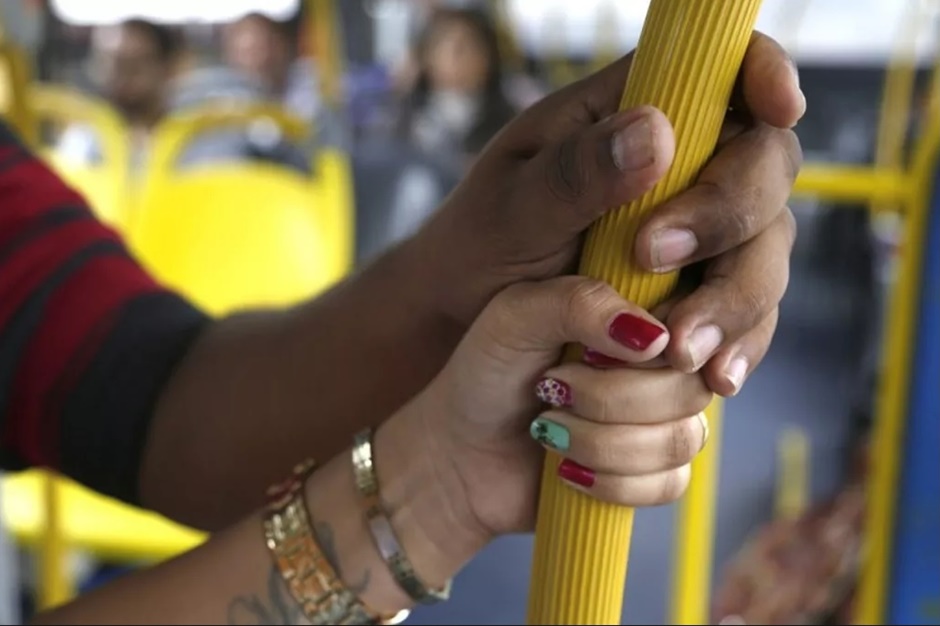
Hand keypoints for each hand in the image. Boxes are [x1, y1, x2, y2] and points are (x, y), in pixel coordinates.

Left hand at [405, 276, 711, 542]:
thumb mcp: (516, 317)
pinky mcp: (655, 472)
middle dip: (610, 397)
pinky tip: (567, 469)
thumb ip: (580, 303)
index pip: (697, 315)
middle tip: (550, 388)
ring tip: (549, 428)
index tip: (600, 353)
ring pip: (684, 437)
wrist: (459, 452)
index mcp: (637, 308)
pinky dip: (612, 482)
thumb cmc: (486, 373)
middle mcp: (661, 362)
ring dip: (604, 442)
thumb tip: (655, 336)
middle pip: (692, 383)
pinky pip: (671, 483)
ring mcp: (663, 418)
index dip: (668, 338)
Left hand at [418, 33, 801, 396]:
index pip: (722, 71)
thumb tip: (657, 133)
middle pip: (764, 166)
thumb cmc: (478, 245)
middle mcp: (680, 168)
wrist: (465, 318)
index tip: (778, 108)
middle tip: (653, 258)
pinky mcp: (700, 292)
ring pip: (765, 248)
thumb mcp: (512, 206)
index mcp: (629, 115)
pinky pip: (748, 313)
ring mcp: (698, 233)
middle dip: (730, 216)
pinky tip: (712, 375)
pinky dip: (737, 342)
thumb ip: (577, 172)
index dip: (764, 75)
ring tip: (681, 349)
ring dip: (736, 297)